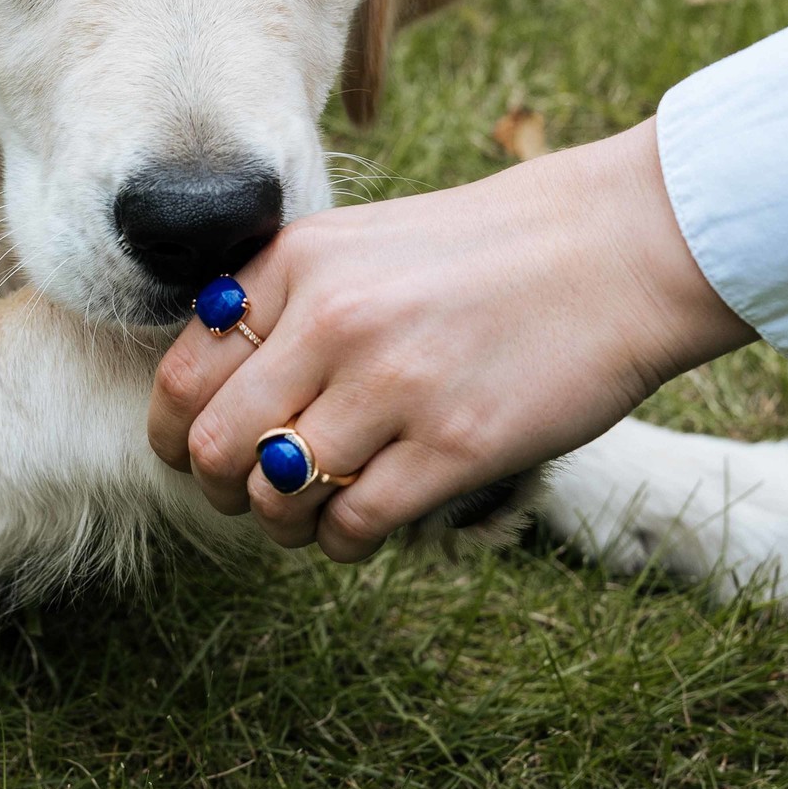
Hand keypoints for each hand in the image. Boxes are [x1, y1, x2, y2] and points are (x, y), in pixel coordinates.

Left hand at [146, 119, 752, 560]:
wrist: (612, 249)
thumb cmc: (481, 252)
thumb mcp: (358, 246)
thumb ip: (279, 304)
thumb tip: (208, 395)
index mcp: (295, 264)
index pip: (181, 374)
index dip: (175, 432)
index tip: (196, 453)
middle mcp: (331, 320)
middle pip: (214, 448)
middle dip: (221, 487)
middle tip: (254, 492)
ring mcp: (393, 385)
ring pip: (276, 498)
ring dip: (283, 522)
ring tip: (315, 508)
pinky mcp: (454, 446)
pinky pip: (352, 528)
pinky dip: (342, 542)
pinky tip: (365, 520)